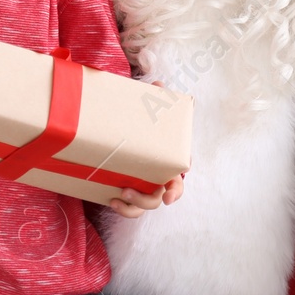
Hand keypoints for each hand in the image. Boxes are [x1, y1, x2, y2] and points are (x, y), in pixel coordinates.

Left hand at [110, 79, 188, 216]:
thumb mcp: (147, 110)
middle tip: (136, 191)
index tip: (171, 191)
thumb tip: (158, 85)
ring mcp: (148, 186)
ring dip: (137, 204)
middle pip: (168, 193)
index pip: (182, 171)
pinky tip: (112, 200)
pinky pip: (133, 209)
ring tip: (120, 195)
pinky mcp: (132, 193)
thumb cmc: (140, 124)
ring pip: (149, 204)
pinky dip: (125, 209)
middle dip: (155, 196)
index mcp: (170, 155)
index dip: (176, 188)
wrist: (120, 133)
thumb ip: (154, 99)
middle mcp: (162, 173)